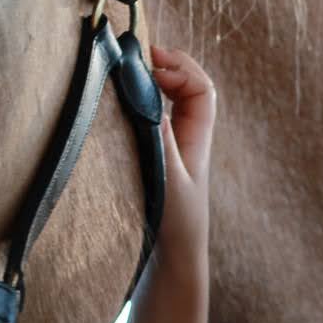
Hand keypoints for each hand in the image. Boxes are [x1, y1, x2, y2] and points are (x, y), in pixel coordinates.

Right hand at [150, 44, 215, 265]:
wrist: (172, 265)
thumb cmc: (174, 228)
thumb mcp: (167, 180)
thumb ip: (161, 140)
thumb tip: (152, 96)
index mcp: (197, 142)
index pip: (202, 90)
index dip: (182, 69)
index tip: (153, 66)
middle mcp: (187, 143)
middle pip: (189, 90)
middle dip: (169, 67)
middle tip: (141, 56)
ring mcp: (171, 153)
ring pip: (170, 105)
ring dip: (155, 84)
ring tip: (130, 74)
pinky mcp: (154, 164)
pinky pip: (152, 124)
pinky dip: (140, 106)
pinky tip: (120, 108)